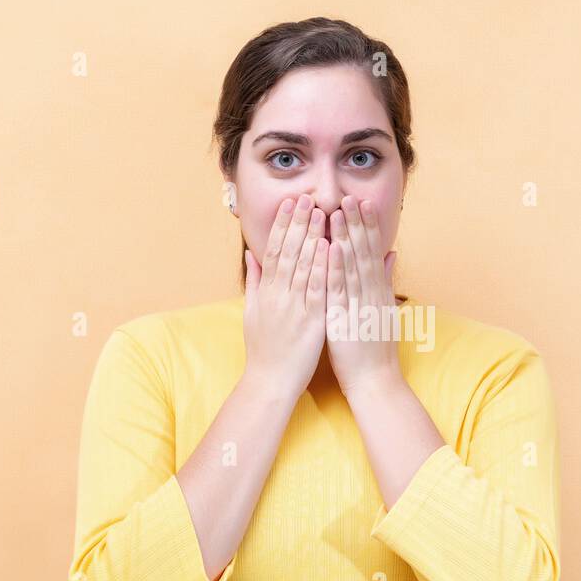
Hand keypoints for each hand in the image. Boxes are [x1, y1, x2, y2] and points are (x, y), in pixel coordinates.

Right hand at [242, 193, 327, 399]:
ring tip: (320, 212)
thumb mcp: (252, 312)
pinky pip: (317, 290)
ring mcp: (293, 307)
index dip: (284, 225)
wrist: (269, 382)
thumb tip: (252, 254)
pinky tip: (329, 248)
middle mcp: (277, 295)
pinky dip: (322, 268)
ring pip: (302, 265)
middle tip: (307, 197)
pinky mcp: (310, 321)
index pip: (275, 250)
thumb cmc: (264, 350)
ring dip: (311, 237)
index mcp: (266, 291)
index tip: (292, 203)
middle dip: (298, 223)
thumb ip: (254, 281)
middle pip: (288, 252)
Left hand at [326, 195, 400, 397]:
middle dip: (356, 224)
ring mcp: (360, 307)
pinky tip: (331, 248)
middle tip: (349, 196)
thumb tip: (392, 253)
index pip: (373, 252)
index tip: (360, 203)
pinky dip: (336, 268)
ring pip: (352, 266)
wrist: (376, 382)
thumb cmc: (377, 350)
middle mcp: (371, 295)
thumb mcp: (385, 311)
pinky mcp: (345, 321)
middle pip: (364, 253)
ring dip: (345, 237)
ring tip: (338, 212)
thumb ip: (386, 281)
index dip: (367, 227)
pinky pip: (339, 291)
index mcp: (378, 292)